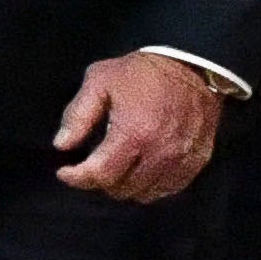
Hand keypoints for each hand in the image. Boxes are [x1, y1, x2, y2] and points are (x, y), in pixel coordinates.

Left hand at [53, 54, 222, 200]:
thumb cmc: (142, 71)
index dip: (77, 178)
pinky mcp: (198, 160)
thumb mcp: (100, 81)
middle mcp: (160, 153)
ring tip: (116, 169)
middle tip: (93, 166)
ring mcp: (182, 159)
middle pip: (122, 188)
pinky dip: (152, 186)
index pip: (101, 174)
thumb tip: (62, 145)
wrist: (193, 65)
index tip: (65, 172)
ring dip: (126, 186)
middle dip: (100, 181)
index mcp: (134, 133)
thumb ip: (78, 115)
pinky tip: (141, 172)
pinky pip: (171, 188)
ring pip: (146, 193)